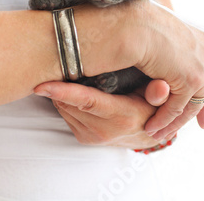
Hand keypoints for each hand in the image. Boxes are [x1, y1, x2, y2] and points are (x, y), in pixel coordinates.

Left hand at [33, 79, 169, 148]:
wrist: (148, 133)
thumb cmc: (151, 107)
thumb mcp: (159, 97)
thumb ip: (160, 91)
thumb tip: (162, 88)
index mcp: (122, 118)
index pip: (87, 101)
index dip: (63, 92)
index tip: (41, 85)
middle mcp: (104, 131)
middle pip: (69, 103)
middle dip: (59, 85)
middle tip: (59, 64)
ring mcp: (92, 137)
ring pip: (63, 108)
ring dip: (61, 93)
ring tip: (72, 76)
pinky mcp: (84, 138)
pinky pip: (65, 114)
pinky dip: (66, 101)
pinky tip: (76, 91)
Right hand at [126, 0, 203, 139]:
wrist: (136, 25)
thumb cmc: (145, 28)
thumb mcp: (173, 42)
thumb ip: (182, 57)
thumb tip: (182, 73)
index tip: (203, 118)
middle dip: (196, 116)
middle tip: (184, 130)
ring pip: (192, 105)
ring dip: (174, 123)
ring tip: (158, 133)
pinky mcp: (194, 79)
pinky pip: (177, 108)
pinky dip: (163, 120)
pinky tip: (152, 127)